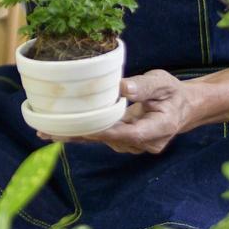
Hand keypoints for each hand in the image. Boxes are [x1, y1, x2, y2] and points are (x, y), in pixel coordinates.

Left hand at [36, 70, 192, 154]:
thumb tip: (123, 88)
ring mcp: (135, 145)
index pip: (130, 132)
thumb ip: (144, 86)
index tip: (81, 126)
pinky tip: (57, 132)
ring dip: (77, 135)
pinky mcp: (125, 142)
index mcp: (160, 128)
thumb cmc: (172, 92)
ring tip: (46, 129)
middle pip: (110, 139)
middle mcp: (147, 142)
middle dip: (80, 134)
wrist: (182, 109)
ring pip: (103, 140)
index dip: (105, 130)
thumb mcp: (163, 82)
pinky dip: (82, 133)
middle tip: (49, 131)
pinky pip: (102, 138)